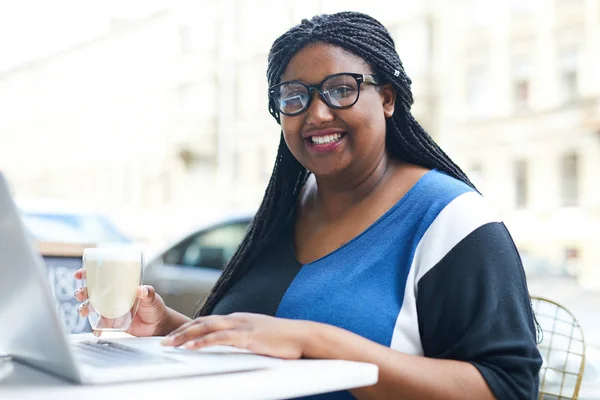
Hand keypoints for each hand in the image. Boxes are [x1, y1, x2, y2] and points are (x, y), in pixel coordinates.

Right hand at [74, 268, 169, 336]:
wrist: (158, 326)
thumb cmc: (155, 308)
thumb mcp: (152, 298)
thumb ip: (148, 293)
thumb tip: (142, 289)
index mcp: (121, 287)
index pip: (102, 277)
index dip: (88, 274)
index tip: (80, 274)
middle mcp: (113, 297)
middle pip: (92, 292)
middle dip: (82, 292)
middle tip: (80, 295)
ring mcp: (111, 310)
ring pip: (92, 307)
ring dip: (84, 308)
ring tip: (84, 312)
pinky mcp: (112, 323)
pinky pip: (99, 324)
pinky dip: (95, 328)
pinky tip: (96, 330)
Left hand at [160, 313, 310, 358]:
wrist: (304, 335)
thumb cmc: (285, 340)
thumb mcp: (260, 337)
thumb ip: (245, 339)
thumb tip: (235, 347)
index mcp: (239, 319)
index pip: (209, 321)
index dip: (190, 328)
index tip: (175, 336)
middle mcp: (237, 318)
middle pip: (202, 321)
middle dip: (181, 330)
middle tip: (164, 340)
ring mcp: (242, 325)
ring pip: (206, 327)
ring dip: (185, 335)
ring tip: (169, 344)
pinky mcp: (247, 336)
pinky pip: (220, 338)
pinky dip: (202, 342)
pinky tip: (191, 347)